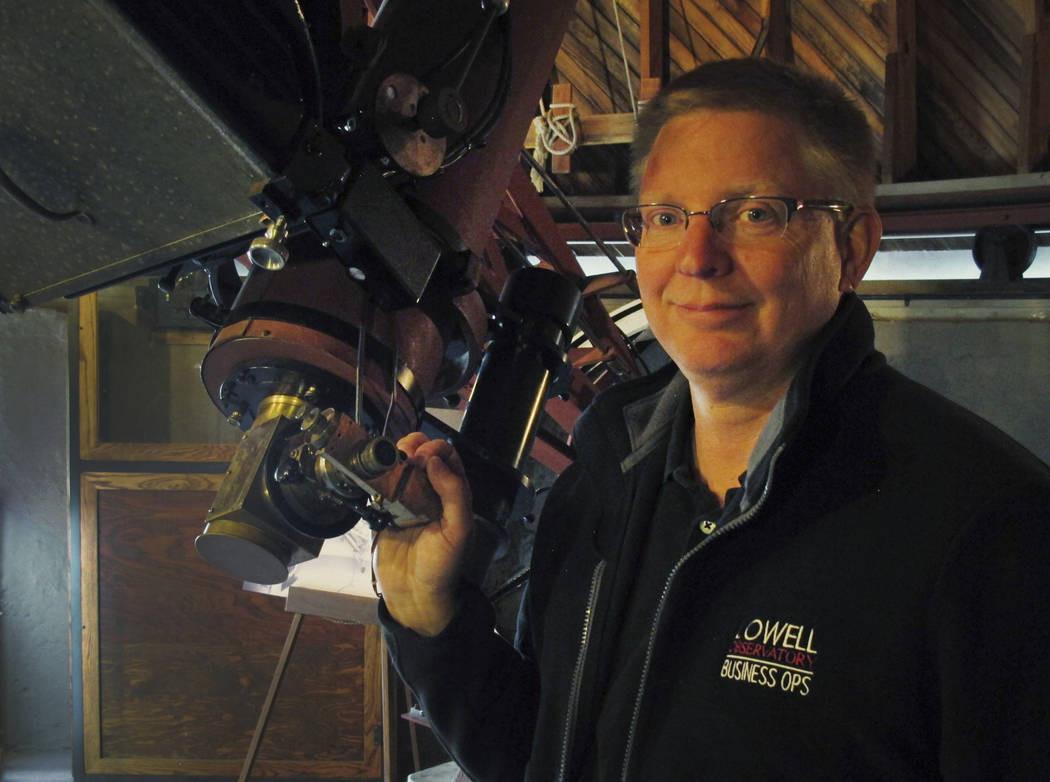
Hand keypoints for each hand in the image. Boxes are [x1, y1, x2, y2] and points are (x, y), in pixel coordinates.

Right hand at [372, 433, 473, 635]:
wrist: (413, 596)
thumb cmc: (441, 566)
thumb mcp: (458, 530)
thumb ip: (453, 493)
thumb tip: (434, 460)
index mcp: (453, 494)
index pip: (447, 457)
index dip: (435, 449)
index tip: (423, 458)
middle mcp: (431, 493)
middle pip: (421, 455)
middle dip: (413, 446)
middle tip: (404, 456)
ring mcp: (406, 501)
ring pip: (400, 466)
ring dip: (393, 458)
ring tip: (387, 462)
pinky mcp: (385, 511)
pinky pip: (380, 486)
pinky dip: (376, 476)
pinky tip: (373, 475)